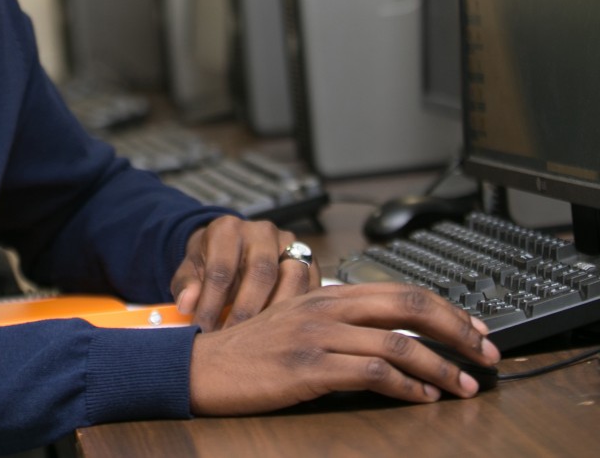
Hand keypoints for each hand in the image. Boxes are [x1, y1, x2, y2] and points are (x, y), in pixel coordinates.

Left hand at [171, 215, 319, 330]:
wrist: (231, 250)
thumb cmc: (209, 264)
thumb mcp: (190, 270)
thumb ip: (186, 286)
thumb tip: (187, 304)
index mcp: (227, 229)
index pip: (221, 269)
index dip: (212, 304)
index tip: (204, 330)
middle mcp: (261, 231)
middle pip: (261, 272)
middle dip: (247, 312)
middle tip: (235, 342)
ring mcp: (289, 243)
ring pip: (293, 277)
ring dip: (278, 314)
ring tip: (262, 342)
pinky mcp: (309, 260)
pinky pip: (312, 286)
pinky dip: (299, 312)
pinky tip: (284, 335)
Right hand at [188, 282, 500, 413]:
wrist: (202, 364)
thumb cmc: (248, 347)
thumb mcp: (294, 319)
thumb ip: (334, 316)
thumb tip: (382, 329)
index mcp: (327, 292)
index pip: (400, 290)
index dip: (446, 309)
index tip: (474, 329)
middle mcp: (327, 306)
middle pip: (409, 306)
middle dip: (458, 331)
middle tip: (487, 354)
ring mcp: (318, 336)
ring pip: (398, 344)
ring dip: (442, 368)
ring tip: (464, 386)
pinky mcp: (309, 368)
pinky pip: (371, 373)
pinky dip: (406, 388)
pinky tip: (422, 399)